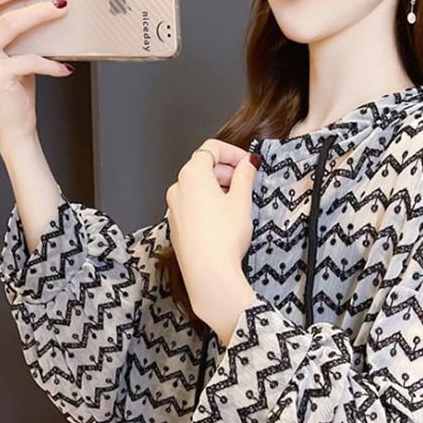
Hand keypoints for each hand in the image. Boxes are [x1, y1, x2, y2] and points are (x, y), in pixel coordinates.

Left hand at [166, 139, 258, 344]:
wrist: (208, 274)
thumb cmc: (222, 239)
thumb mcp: (241, 201)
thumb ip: (245, 176)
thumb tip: (247, 164)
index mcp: (192, 175)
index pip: (211, 149)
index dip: (233, 152)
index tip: (248, 162)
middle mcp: (178, 188)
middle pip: (203, 167)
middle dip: (226, 170)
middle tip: (247, 181)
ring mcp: (174, 208)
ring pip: (197, 187)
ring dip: (217, 188)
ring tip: (238, 203)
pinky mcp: (177, 226)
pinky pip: (192, 206)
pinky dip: (208, 204)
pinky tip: (224, 220)